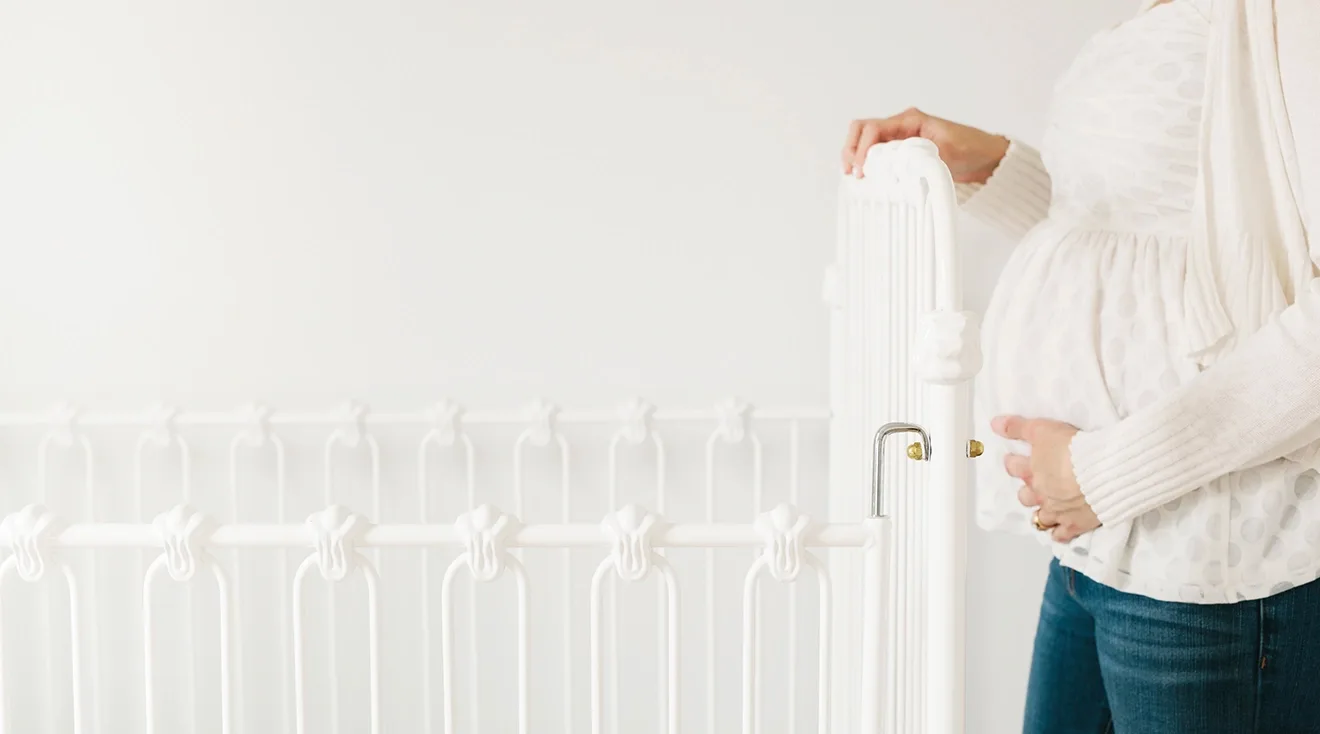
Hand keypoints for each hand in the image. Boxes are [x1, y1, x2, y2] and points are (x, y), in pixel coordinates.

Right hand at [841, 108, 1009, 183]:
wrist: (984, 157)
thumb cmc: (970, 148)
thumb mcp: (947, 151)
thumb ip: (921, 154)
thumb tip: (897, 162)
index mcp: (910, 120)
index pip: (874, 128)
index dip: (862, 148)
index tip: (861, 169)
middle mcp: (901, 125)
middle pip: (863, 130)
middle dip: (851, 149)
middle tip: (850, 172)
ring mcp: (899, 138)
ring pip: (866, 141)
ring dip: (856, 156)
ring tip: (854, 177)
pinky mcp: (902, 151)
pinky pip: (877, 153)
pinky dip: (866, 163)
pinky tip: (866, 178)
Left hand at [992, 414, 1100, 542]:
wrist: (1103, 472)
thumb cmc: (1074, 449)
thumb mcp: (1043, 430)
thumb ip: (1018, 427)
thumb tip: (994, 424)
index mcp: (1032, 471)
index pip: (1014, 467)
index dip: (1013, 463)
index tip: (1012, 460)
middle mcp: (1041, 493)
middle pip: (1025, 496)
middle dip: (1027, 491)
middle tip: (1033, 486)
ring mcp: (1057, 511)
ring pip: (1040, 518)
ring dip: (1041, 514)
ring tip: (1045, 510)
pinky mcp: (1075, 524)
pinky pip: (1062, 535)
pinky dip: (1060, 533)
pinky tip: (1060, 532)